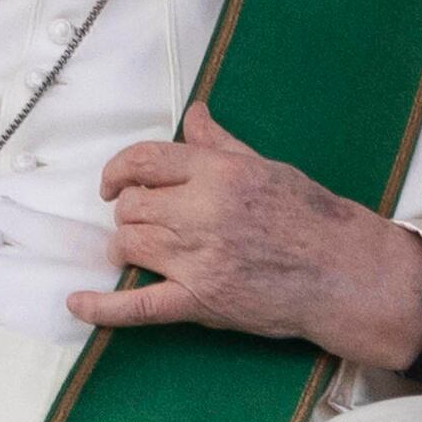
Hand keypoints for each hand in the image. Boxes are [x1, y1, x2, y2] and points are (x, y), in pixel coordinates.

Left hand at [67, 105, 421, 373]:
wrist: (345, 273)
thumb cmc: (312, 217)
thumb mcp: (266, 166)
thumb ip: (220, 143)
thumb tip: (194, 114)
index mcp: (218, 173)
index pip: (144, 161)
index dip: (118, 170)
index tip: (114, 183)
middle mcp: (202, 212)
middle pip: (131, 206)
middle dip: (127, 211)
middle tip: (142, 220)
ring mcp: (198, 259)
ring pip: (128, 245)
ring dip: (125, 245)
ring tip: (138, 249)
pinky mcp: (201, 302)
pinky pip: (139, 306)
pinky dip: (102, 307)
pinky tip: (77, 302)